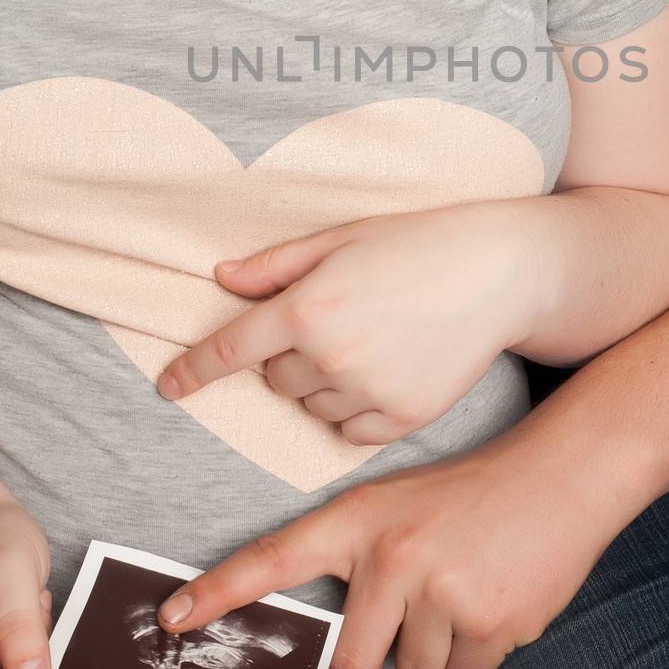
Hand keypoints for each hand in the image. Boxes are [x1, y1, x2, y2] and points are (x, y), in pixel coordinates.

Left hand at [154, 416, 631, 668]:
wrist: (561, 475)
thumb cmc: (475, 490)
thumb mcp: (400, 503)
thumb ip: (364, 558)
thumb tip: (345, 644)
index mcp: (361, 519)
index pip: (274, 559)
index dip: (219, 592)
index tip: (172, 619)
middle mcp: (392, 555)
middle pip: (351, 663)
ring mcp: (441, 591)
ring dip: (435, 654)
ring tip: (463, 597)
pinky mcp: (489, 621)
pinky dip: (477, 657)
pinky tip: (494, 607)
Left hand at [158, 200, 560, 444]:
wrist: (499, 272)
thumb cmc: (417, 243)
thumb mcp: (341, 238)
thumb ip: (275, 266)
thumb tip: (221, 278)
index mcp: (307, 307)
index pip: (229, 351)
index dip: (193, 370)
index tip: (169, 386)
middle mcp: (331, 357)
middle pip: (275, 379)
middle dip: (289, 356)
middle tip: (336, 320)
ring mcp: (368, 392)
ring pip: (312, 406)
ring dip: (322, 383)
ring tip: (371, 340)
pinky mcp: (402, 418)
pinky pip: (350, 430)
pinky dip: (354, 408)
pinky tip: (387, 369)